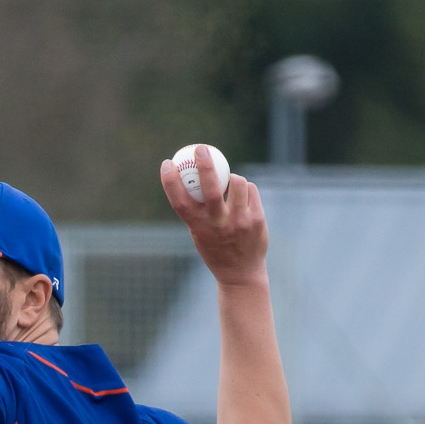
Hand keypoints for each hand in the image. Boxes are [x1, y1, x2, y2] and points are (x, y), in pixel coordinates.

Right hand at [160, 147, 268, 288]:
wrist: (240, 273)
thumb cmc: (216, 248)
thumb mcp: (200, 233)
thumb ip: (197, 210)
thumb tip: (192, 175)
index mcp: (199, 228)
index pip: (180, 202)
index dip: (171, 182)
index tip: (167, 164)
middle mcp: (218, 225)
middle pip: (211, 189)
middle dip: (205, 165)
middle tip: (200, 149)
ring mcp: (239, 221)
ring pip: (237, 182)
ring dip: (233, 179)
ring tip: (231, 186)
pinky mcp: (256, 219)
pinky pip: (251, 190)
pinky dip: (245, 190)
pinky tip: (243, 199)